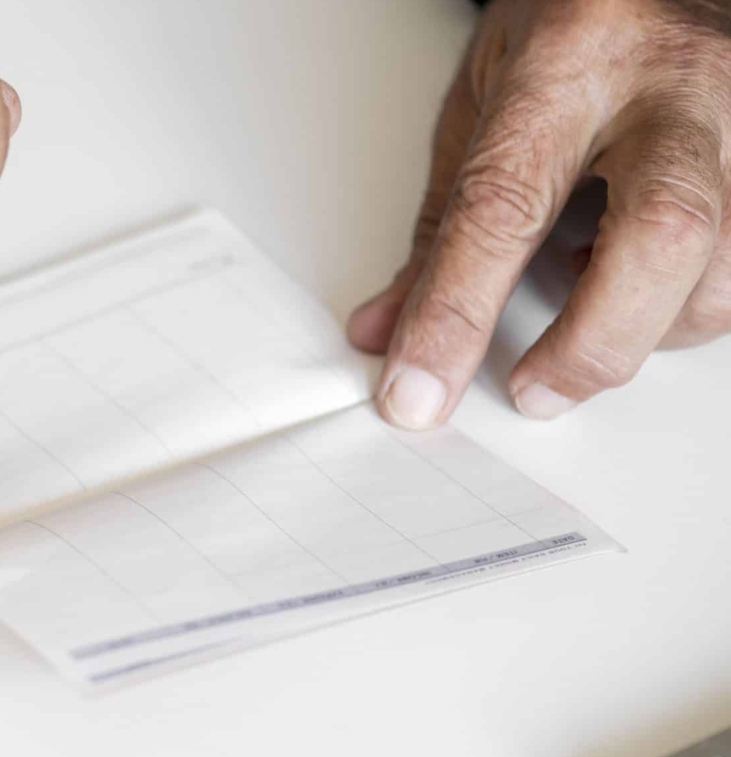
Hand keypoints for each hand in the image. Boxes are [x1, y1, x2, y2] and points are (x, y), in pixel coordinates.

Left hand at [348, 0, 730, 425]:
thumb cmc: (572, 18)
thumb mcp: (481, 96)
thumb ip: (441, 219)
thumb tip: (388, 330)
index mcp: (573, 58)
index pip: (505, 203)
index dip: (456, 312)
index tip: (417, 387)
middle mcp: (679, 81)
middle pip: (663, 233)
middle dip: (593, 343)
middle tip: (532, 391)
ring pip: (725, 268)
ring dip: (647, 329)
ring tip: (589, 321)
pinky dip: (690, 303)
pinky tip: (644, 284)